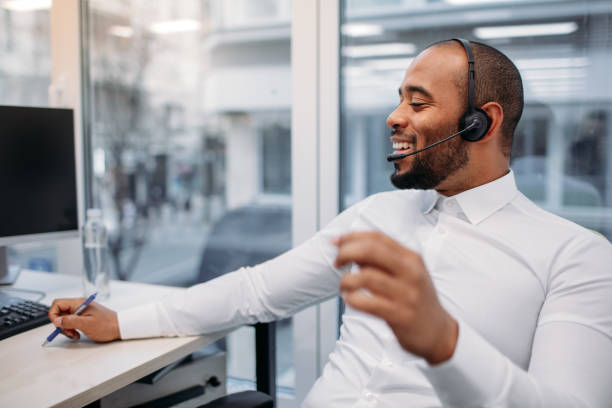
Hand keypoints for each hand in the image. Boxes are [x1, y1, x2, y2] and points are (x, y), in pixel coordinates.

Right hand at [48, 298, 119, 341]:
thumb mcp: (86, 324)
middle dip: (61, 324)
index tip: (58, 325)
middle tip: (69, 332)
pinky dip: (72, 329)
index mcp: (79, 303)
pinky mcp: (84, 318)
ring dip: (66, 328)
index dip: (53, 315)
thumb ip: (70, 321)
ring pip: (65, 319)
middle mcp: (79, 305)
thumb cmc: (107, 325)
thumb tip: (56, 321)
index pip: (57, 304)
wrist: (120, 327)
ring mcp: (81, 311)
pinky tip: (78, 334)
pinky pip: (72, 322)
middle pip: (60, 312)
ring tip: (75, 334)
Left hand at [335, 231, 457, 364]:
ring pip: (365, 276)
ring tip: (344, 286)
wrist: (439, 332)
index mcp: (411, 257)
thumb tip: (350, 247)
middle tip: (337, 262)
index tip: (335, 241)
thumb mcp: (406, 272)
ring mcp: (406, 293)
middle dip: (345, 252)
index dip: (351, 236)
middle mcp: (410, 271)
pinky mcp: (400, 315)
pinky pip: (367, 303)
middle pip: (370, 250)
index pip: (377, 237)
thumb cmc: (415, 298)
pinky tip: (350, 299)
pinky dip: (352, 299)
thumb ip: (381, 260)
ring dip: (346, 280)